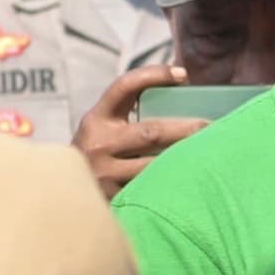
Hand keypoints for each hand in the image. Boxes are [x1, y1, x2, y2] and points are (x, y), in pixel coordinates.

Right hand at [72, 64, 202, 197]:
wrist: (62, 193)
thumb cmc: (97, 153)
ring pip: (154, 166)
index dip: (154, 75)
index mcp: (98, 118)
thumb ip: (129, 110)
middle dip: (186, 128)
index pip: (126, 87)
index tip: (183, 74)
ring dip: (184, 160)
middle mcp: (99, 144)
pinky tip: (192, 182)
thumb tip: (180, 81)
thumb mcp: (104, 127)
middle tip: (213, 126)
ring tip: (211, 155)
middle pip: (152, 132)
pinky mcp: (113, 199)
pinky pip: (149, 191)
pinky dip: (171, 185)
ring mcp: (105, 174)